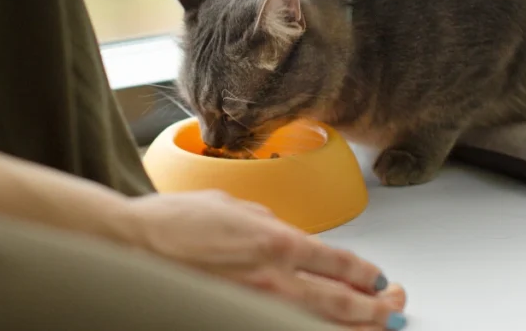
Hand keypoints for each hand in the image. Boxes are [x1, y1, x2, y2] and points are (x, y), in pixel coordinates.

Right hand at [119, 190, 407, 329]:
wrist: (131, 247)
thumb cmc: (172, 224)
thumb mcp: (233, 206)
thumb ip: (269, 222)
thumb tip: (291, 235)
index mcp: (277, 241)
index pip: (341, 263)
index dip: (367, 275)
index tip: (378, 278)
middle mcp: (274, 278)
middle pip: (343, 303)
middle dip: (378, 307)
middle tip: (394, 305)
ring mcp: (256, 306)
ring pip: (321, 326)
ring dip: (357, 328)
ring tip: (377, 327)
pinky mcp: (235, 319)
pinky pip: (284, 329)